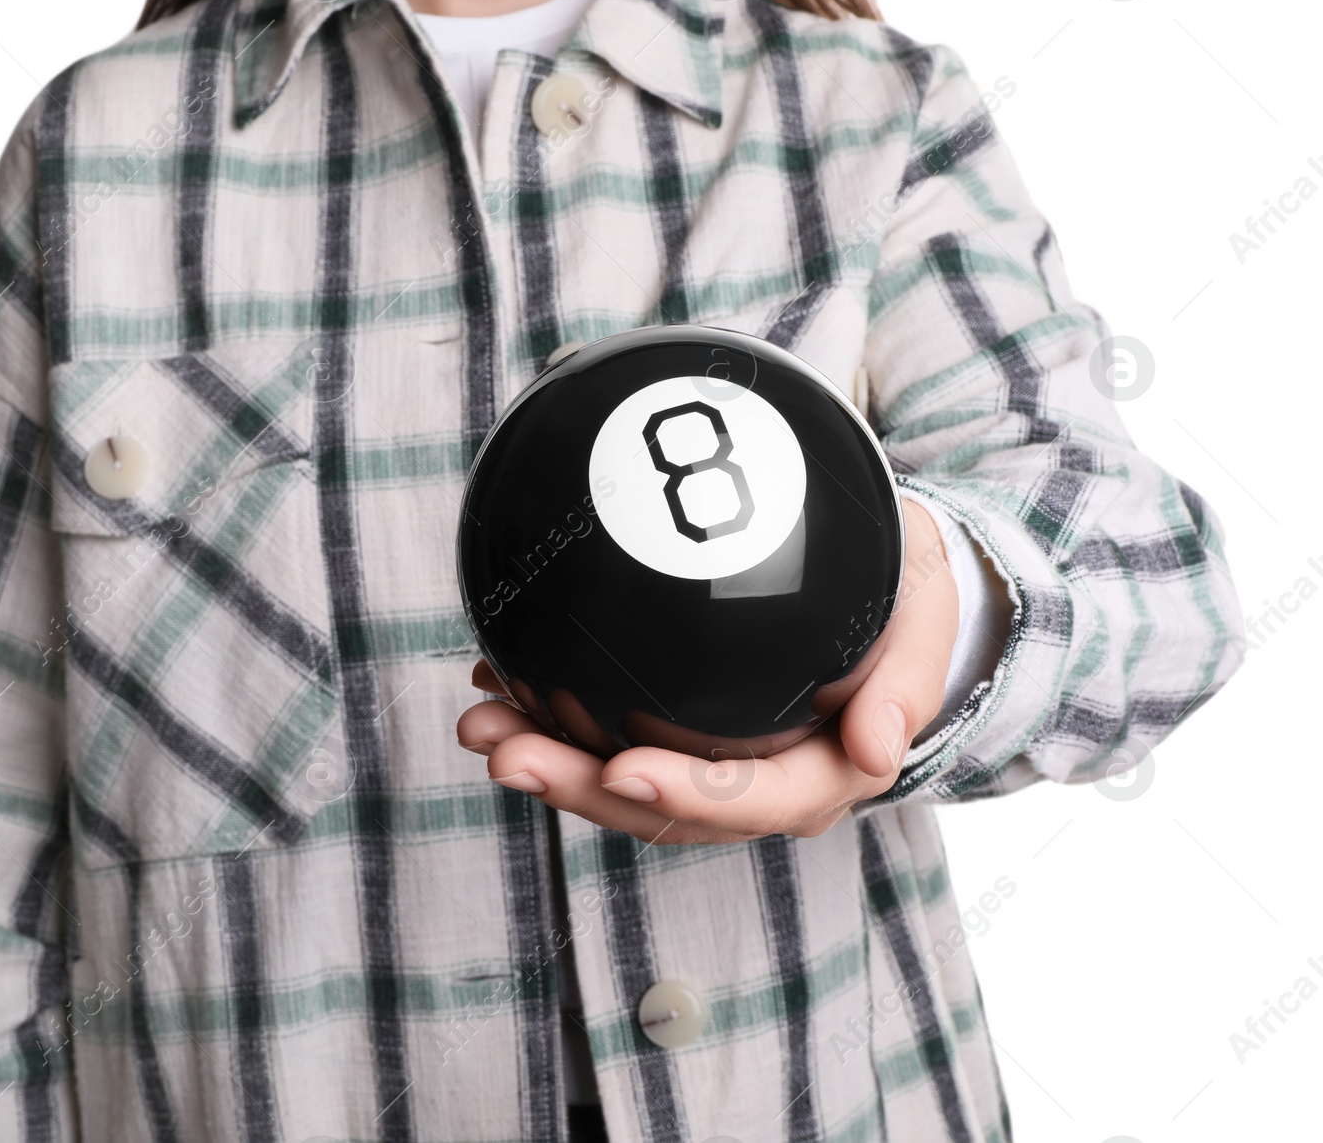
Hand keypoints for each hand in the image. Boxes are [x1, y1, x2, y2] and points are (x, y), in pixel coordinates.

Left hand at [454, 499, 959, 842]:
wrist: (883, 594)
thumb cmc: (902, 607)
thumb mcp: (922, 627)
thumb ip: (905, 686)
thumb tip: (880, 751)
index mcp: (823, 775)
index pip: (750, 800)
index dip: (684, 794)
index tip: (620, 768)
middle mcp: (756, 787)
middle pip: (662, 807)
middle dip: (577, 786)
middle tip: (504, 747)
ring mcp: (708, 767)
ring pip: (619, 784)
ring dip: (546, 758)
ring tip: (479, 722)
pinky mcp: (673, 737)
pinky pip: (605, 742)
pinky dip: (550, 718)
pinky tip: (498, 683)